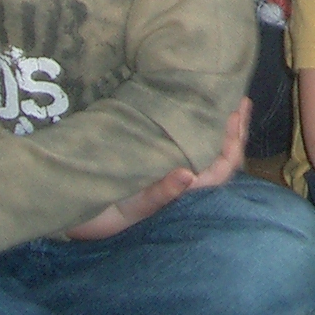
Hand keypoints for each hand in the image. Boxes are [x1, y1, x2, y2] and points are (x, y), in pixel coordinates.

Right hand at [65, 98, 249, 240]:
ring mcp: (171, 173)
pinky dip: (198, 128)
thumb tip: (187, 176)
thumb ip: (158, 195)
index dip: (231, 143)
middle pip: (220, 158)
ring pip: (207, 151)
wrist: (74, 215)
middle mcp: (182, 183)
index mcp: (181, 193)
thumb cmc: (102, 216)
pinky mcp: (157, 163)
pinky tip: (198, 111)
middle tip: (240, 99)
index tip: (235, 113)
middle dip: (234, 130)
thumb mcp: (129, 210)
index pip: (219, 170)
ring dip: (220, 128)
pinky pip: (187, 144)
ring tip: (229, 100)